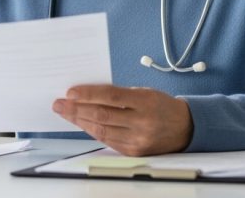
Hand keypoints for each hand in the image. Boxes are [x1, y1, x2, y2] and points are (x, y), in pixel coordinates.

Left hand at [53, 84, 192, 155]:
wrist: (185, 128)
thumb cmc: (160, 105)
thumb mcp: (144, 92)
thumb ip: (118, 94)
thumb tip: (86, 94)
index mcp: (145, 101)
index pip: (111, 96)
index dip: (88, 94)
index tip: (70, 92)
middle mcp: (142, 122)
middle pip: (102, 115)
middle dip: (76, 109)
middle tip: (59, 104)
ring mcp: (138, 139)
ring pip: (101, 130)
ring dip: (79, 121)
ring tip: (65, 113)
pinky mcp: (134, 152)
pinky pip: (107, 141)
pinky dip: (92, 131)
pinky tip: (81, 124)